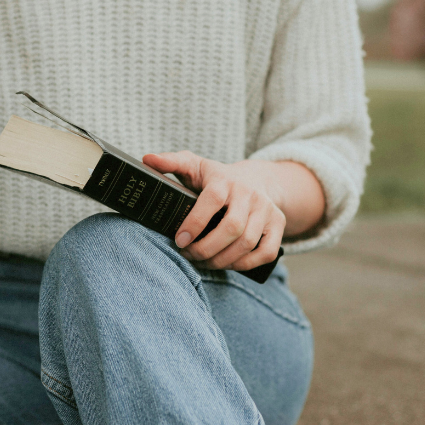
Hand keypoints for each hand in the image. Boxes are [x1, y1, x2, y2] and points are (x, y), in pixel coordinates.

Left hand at [142, 151, 287, 271]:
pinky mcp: (278, 225)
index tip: (179, 240)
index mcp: (225, 179)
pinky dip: (246, 264)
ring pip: (247, 243)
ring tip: (203, 262)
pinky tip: (227, 264)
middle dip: (206, 248)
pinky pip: (266, 252)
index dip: (195, 223)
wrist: (256, 180)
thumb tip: (147, 159)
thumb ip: (171, 162)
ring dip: (222, 259)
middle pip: (232, 228)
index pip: (212, 200)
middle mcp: (250, 194)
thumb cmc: (216, 178)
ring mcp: (267, 210)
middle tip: (188, 255)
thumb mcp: (194, 165)